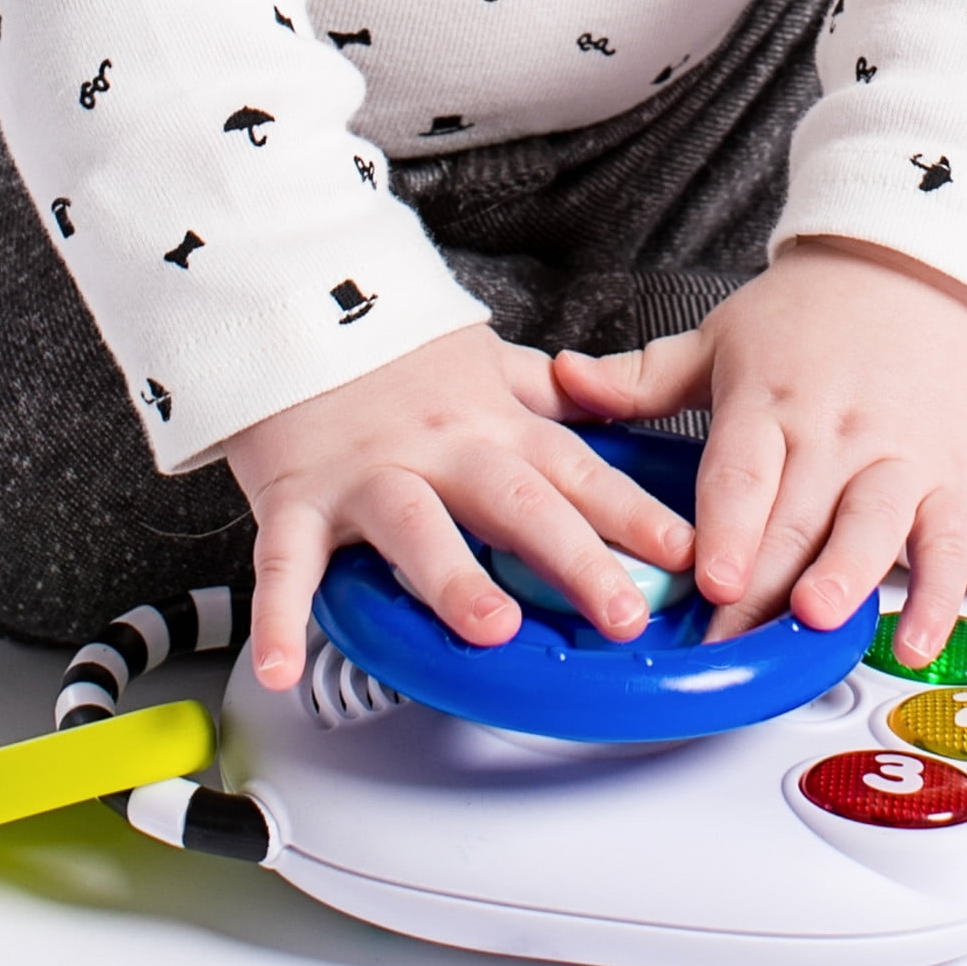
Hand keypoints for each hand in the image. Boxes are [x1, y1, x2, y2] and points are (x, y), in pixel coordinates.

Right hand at [220, 322, 697, 691]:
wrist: (295, 302)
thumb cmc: (394, 351)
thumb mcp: (486, 362)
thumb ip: (549, 398)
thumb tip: (618, 414)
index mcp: (494, 426)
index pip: (578, 471)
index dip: (634, 512)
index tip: (687, 552)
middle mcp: (441, 450)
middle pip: (515, 502)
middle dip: (573, 558)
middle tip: (621, 612)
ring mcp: (368, 473)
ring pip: (414, 525)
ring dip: (451, 576)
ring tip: (490, 628)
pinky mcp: (296, 496)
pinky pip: (285, 561)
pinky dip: (280, 613)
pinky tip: (282, 663)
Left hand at [551, 237, 966, 665]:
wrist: (909, 268)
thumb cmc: (808, 314)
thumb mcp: (718, 335)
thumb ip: (641, 377)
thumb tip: (562, 377)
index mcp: (768, 401)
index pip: (743, 474)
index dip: (729, 529)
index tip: (711, 580)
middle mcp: (832, 431)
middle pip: (797, 519)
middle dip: (766, 589)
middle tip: (734, 650)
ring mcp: (895, 456)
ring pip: (873, 525)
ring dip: (846, 575)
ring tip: (819, 618)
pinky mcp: (947, 476)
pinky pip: (947, 543)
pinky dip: (938, 598)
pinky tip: (916, 643)